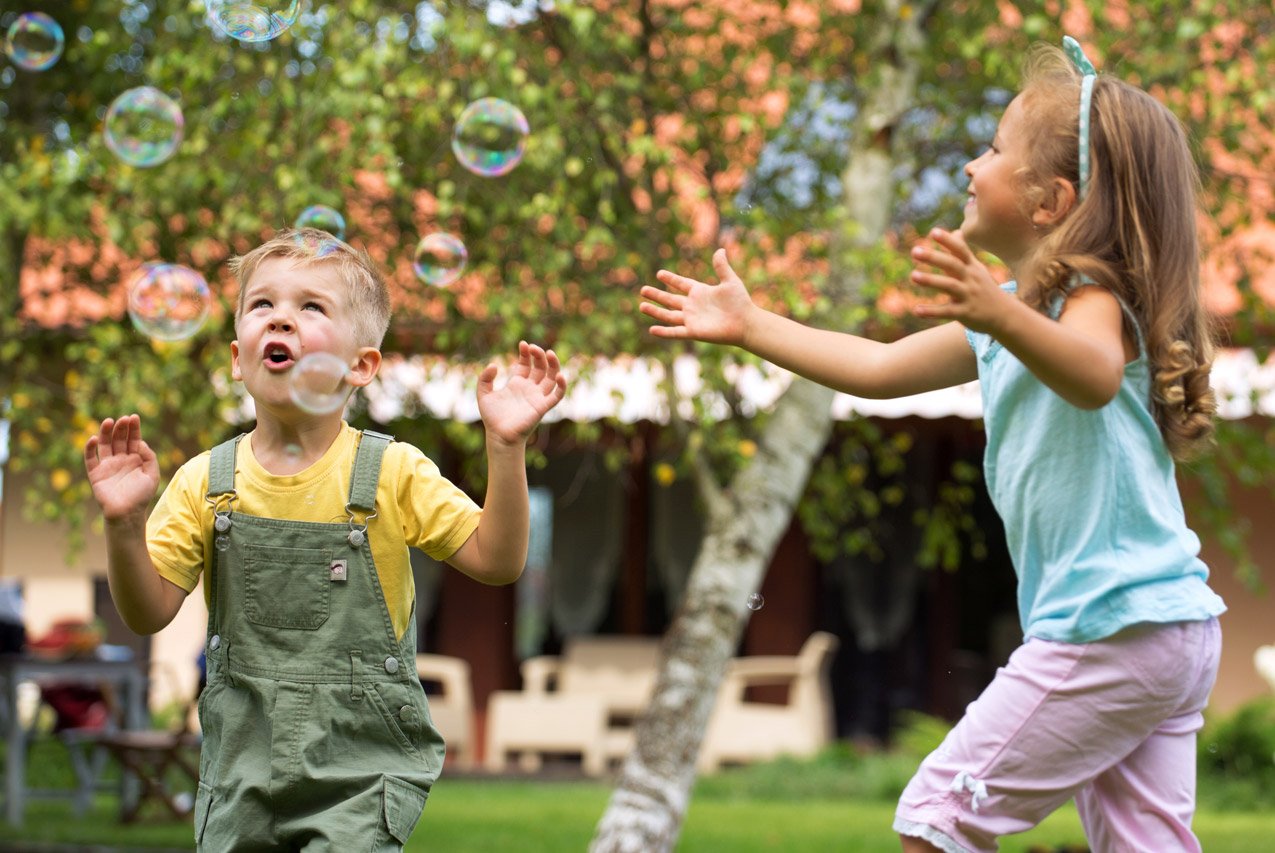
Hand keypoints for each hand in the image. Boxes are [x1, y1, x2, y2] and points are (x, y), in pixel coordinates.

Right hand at [83, 415, 159, 520]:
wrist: (127, 513)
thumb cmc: (141, 496)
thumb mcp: (152, 475)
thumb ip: (149, 457)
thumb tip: (141, 443)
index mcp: (135, 459)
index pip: (134, 439)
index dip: (133, 428)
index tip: (134, 417)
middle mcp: (121, 459)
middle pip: (119, 439)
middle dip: (121, 428)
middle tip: (123, 419)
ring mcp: (108, 466)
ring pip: (105, 445)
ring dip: (106, 433)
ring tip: (108, 421)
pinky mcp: (95, 473)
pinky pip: (90, 458)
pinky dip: (90, 448)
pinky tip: (94, 438)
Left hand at [476, 342, 567, 445]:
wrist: (499, 436)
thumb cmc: (492, 418)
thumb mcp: (483, 394)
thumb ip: (485, 379)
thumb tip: (495, 365)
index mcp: (517, 383)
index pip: (526, 363)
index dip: (526, 353)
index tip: (522, 344)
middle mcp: (530, 388)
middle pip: (540, 367)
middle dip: (538, 355)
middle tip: (533, 348)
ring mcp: (538, 396)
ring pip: (551, 377)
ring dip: (553, 364)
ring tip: (549, 353)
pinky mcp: (543, 407)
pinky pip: (557, 395)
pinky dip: (561, 385)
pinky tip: (559, 375)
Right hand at [640, 248, 754, 345]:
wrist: (746, 323)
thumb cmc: (740, 302)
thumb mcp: (730, 281)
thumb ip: (721, 267)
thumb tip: (720, 250)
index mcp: (700, 292)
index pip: (681, 284)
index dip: (671, 280)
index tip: (659, 274)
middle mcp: (693, 306)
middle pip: (670, 300)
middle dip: (656, 295)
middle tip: (643, 290)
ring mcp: (692, 319)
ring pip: (669, 315)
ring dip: (655, 311)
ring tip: (642, 306)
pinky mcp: (693, 332)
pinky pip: (676, 332)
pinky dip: (664, 331)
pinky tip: (652, 329)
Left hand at [910, 228, 1013, 334]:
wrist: (1004, 315)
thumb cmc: (984, 288)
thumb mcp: (976, 269)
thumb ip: (962, 252)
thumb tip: (955, 231)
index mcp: (972, 266)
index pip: (960, 249)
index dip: (948, 240)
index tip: (933, 232)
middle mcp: (971, 278)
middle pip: (953, 265)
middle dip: (934, 257)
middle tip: (914, 251)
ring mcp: (969, 295)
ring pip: (949, 286)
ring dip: (931, 280)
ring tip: (913, 276)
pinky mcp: (966, 313)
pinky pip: (947, 311)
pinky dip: (932, 311)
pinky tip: (916, 310)